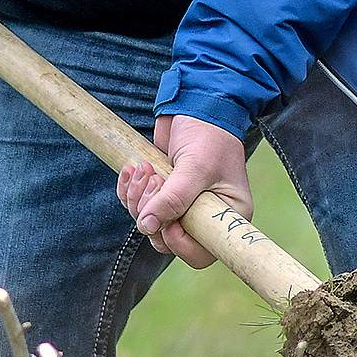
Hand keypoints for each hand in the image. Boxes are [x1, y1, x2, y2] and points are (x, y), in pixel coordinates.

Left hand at [116, 114, 250, 269]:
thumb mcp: (195, 165)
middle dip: (152, 213)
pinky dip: (129, 190)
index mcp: (227, 215)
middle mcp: (206, 216)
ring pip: (148, 223)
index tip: (169, 222)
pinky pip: (138, 206)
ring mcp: (182, 205)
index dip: (179, 243)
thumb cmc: (208, 134)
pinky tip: (133, 168)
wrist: (196, 104)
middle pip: (168, 240)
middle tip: (153, 181)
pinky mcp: (163, 193)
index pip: (201, 253)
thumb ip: (174, 198)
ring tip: (143, 169)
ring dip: (137, 198)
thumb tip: (147, 226)